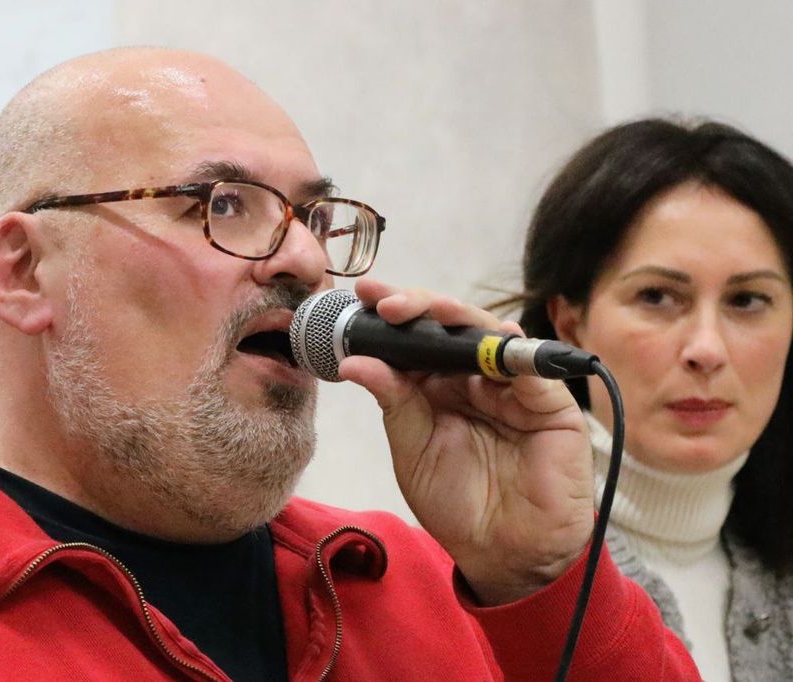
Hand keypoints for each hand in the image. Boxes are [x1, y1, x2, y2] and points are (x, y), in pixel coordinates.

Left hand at [338, 279, 593, 604]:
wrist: (503, 553)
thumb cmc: (457, 504)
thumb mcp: (413, 449)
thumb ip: (394, 402)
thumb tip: (355, 361)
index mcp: (439, 386)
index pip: (415, 338)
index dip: (392, 315)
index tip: (363, 297)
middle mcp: (475, 377)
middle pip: (450, 327)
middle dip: (419, 306)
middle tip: (386, 301)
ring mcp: (514, 387)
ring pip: (489, 336)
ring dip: (459, 319)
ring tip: (428, 310)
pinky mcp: (551, 405)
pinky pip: (534, 371)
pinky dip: (515, 354)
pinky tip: (495, 338)